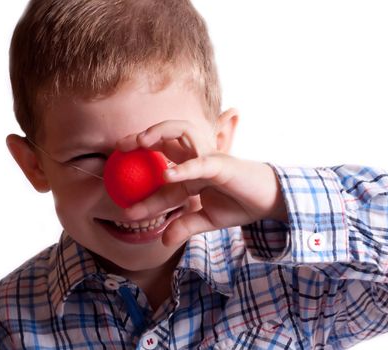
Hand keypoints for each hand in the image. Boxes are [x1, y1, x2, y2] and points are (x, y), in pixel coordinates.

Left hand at [116, 119, 286, 245]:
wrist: (268, 203)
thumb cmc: (238, 204)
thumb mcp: (207, 219)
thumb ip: (185, 226)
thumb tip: (164, 241)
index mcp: (190, 173)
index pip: (159, 180)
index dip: (142, 193)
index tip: (125, 209)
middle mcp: (196, 160)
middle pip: (165, 139)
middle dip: (141, 139)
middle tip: (119, 147)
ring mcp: (208, 158)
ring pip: (182, 133)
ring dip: (160, 134)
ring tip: (140, 142)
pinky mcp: (222, 164)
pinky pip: (201, 163)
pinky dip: (184, 168)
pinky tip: (166, 175)